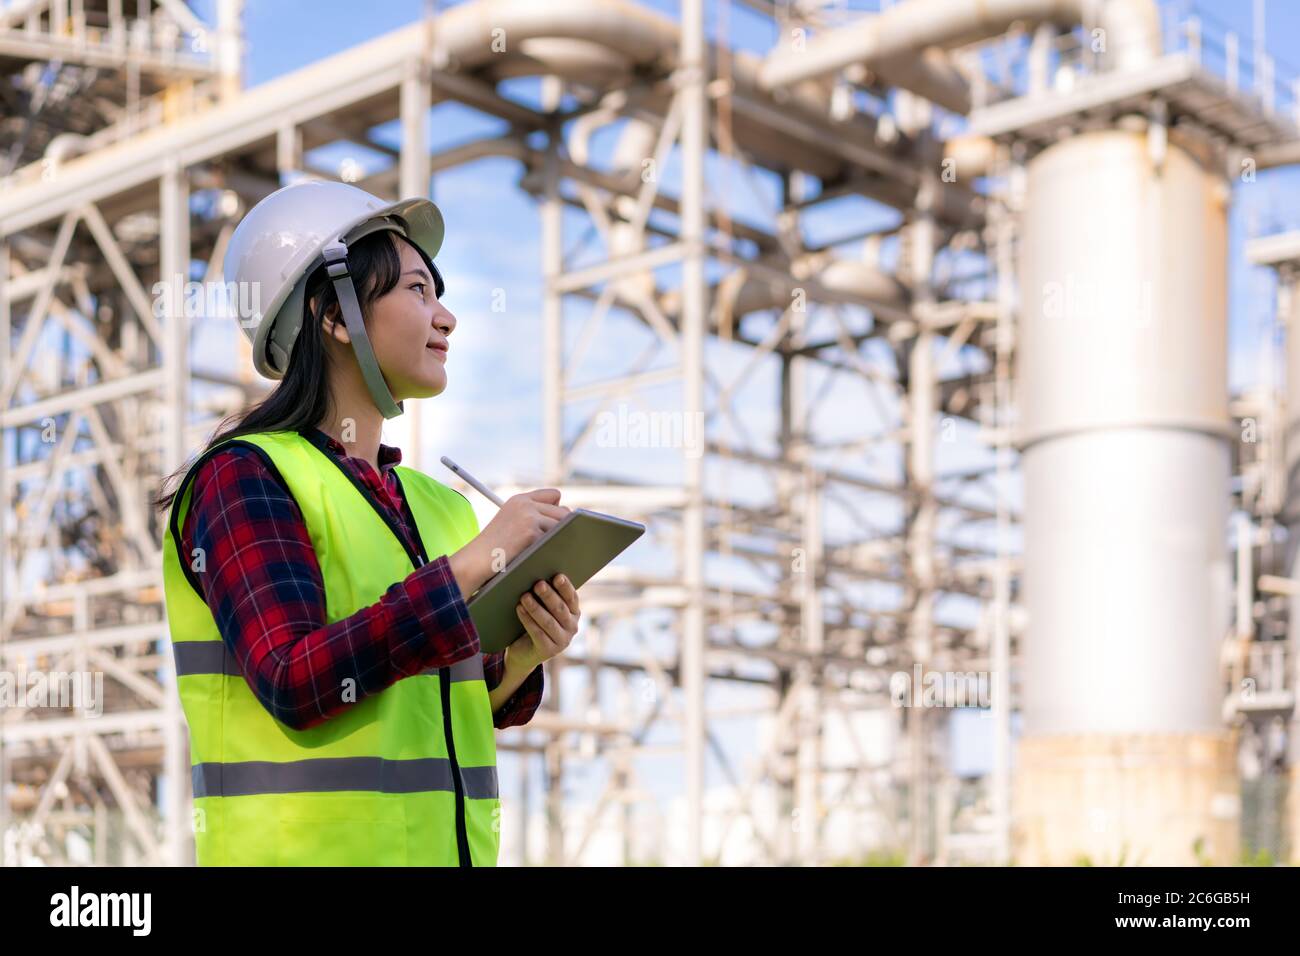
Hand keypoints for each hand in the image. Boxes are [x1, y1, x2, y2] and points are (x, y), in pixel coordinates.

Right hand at [449, 489, 568, 596]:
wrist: (476, 560)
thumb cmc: (493, 548)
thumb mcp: (509, 522)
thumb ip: (531, 515)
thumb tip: (564, 518)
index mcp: (519, 499)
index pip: (554, 494)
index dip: (557, 509)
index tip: (555, 523)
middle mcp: (525, 504)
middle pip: (563, 512)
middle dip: (563, 528)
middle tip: (557, 542)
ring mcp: (529, 517)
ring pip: (563, 526)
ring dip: (560, 539)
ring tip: (552, 550)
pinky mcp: (532, 532)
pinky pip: (556, 539)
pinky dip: (554, 549)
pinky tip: (548, 557)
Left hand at [509, 573, 579, 669]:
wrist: (524, 652)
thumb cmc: (535, 622)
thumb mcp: (544, 609)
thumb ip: (545, 597)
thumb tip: (537, 577)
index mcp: (574, 613)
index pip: (572, 598)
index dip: (565, 587)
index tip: (557, 576)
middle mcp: (572, 627)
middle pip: (560, 609)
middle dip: (548, 595)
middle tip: (538, 584)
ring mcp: (562, 641)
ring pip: (548, 621)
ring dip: (535, 608)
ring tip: (524, 596)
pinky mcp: (549, 650)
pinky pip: (537, 633)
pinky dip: (527, 620)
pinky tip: (519, 609)